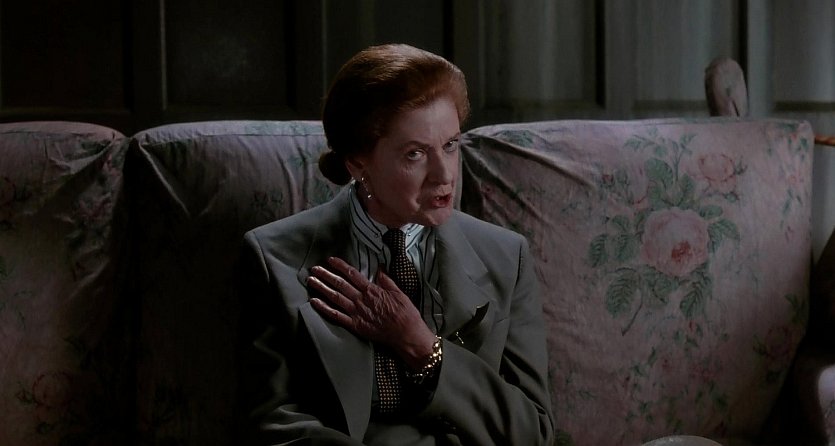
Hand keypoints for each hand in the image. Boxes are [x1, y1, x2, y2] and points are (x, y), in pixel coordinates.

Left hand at [307, 257, 435, 368]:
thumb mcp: (399, 292)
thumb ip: (386, 280)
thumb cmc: (405, 313)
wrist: (406, 334)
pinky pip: (336, 316)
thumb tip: (379, 267)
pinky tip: (314, 302)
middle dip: (326, 275)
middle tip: (314, 268)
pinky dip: (324, 308)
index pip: (352, 274)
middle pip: (340, 284)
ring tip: (311, 280)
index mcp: (372, 290)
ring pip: (335, 297)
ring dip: (322, 288)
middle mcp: (362, 299)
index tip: (330, 260)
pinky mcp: (355, 325)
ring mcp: (357, 313)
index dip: (340, 265)